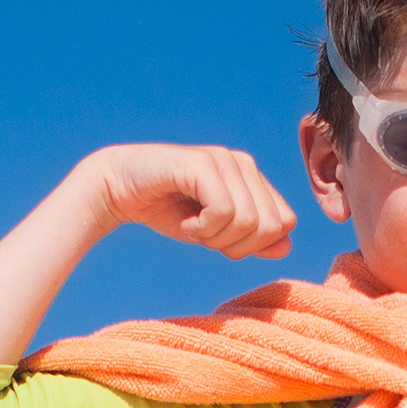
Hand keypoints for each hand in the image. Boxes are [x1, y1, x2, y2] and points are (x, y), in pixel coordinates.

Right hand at [66, 144, 298, 260]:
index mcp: (253, 178)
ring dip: (215, 237)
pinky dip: (202, 228)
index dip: (254, 245)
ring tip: (193, 223)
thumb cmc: (169, 210)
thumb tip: (285, 247)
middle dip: (236, 244)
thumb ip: (251, 239)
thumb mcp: (215, 233)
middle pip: (270, 226)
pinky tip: (185, 219)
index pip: (284, 223)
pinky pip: (223, 212)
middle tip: (204, 233)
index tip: (220, 239)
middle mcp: (244, 164)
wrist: (121, 190)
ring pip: (248, 222)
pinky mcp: (203, 164)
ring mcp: (225, 160)